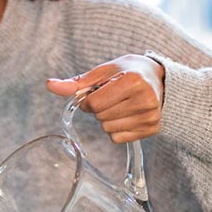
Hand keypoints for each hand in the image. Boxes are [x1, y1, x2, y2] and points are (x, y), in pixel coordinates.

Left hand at [46, 54, 166, 142]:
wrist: (161, 80)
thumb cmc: (129, 72)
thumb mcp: (104, 72)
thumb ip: (77, 83)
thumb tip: (49, 85)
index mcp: (132, 81)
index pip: (94, 104)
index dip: (88, 101)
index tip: (97, 93)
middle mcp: (145, 99)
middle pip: (101, 117)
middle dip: (100, 109)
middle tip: (113, 97)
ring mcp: (150, 116)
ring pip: (108, 129)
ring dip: (107, 119)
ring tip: (121, 105)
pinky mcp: (151, 129)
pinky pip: (118, 138)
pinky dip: (117, 129)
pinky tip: (127, 115)